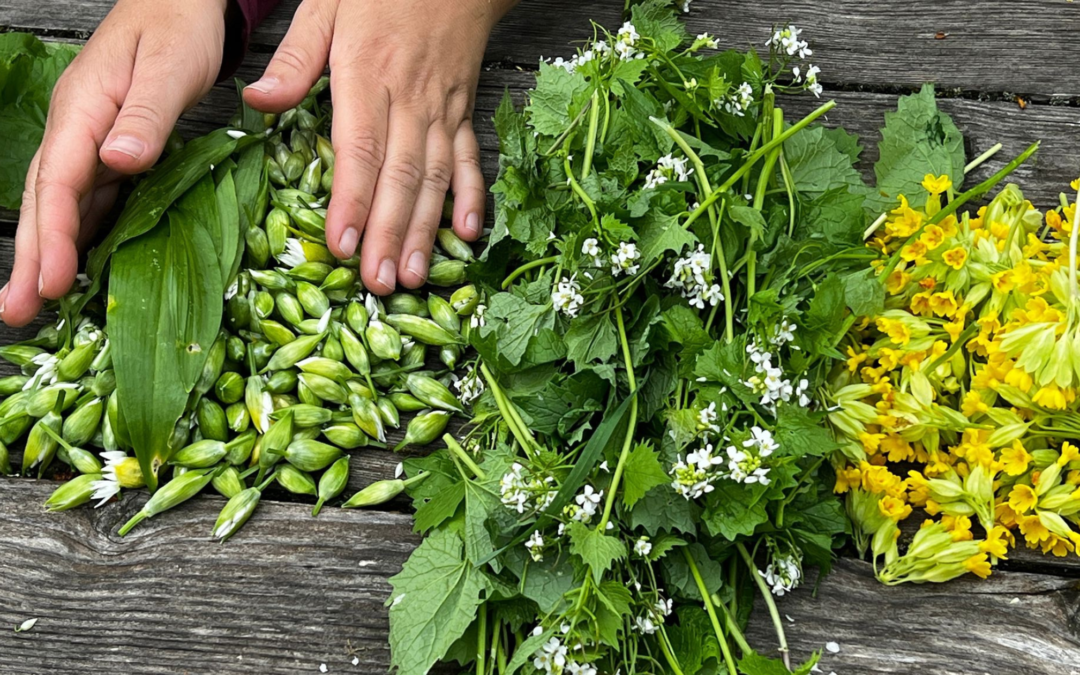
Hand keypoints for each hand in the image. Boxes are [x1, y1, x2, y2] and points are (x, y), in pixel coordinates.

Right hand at [1, 0, 227, 325]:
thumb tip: (118, 160)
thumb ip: (146, 115)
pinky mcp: (110, 146)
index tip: (51, 282)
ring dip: (50, 252)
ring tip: (36, 300)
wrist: (181, 1)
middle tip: (17, 312)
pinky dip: (80, 231)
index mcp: (84, 109)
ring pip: (63, 203)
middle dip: (32, 258)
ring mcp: (91, 138)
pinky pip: (89, 197)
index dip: (53, 235)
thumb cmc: (177, 26)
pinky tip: (80, 262)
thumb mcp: (169, 66)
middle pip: (46, 200)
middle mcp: (78, 128)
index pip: (59, 181)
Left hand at [243, 0, 516, 292]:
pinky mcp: (463, 113)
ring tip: (411, 275)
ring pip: (434, 178)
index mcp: (368, 73)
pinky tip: (464, 236)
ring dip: (423, 231)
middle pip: (400, 176)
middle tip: (377, 283)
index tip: (342, 245)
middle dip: (389, 234)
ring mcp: (442, 110)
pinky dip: (470, 198)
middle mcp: (410, 99)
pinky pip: (469, 160)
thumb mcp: (326, 5)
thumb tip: (257, 101)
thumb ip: (295, 57)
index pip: (361, 148)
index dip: (353, 201)